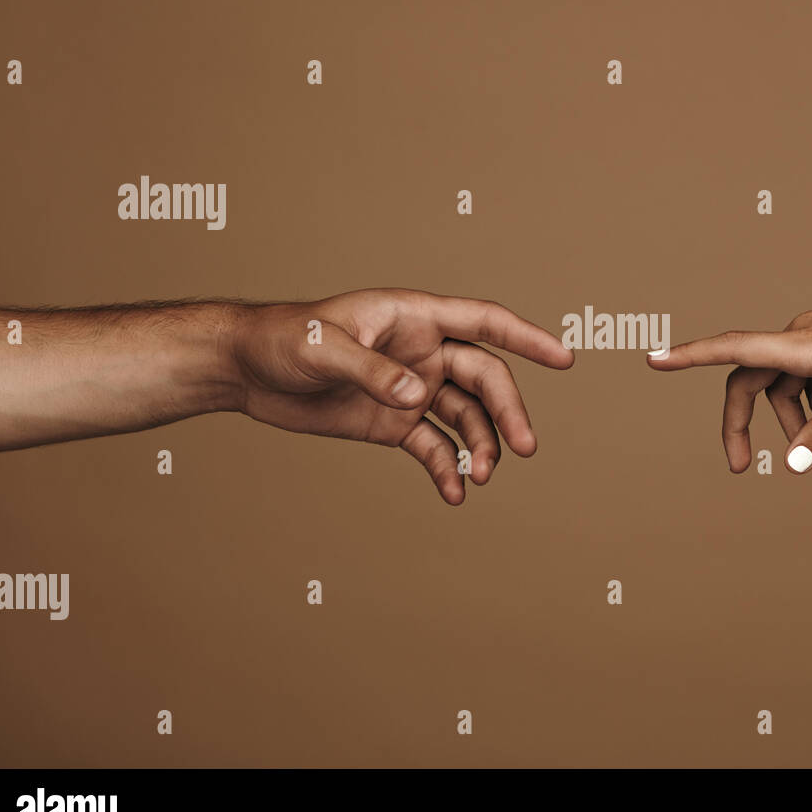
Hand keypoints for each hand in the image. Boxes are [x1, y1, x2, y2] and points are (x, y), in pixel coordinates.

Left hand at [229, 289, 573, 502]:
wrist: (247, 370)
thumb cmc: (282, 339)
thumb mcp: (322, 349)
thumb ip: (371, 369)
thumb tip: (416, 395)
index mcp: (414, 317)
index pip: (484, 322)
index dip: (527, 338)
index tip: (564, 358)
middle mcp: (422, 352)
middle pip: (484, 379)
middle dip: (506, 413)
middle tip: (522, 448)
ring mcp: (411, 388)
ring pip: (464, 417)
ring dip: (478, 447)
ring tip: (479, 478)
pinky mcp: (393, 422)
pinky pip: (432, 446)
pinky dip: (445, 469)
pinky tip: (454, 494)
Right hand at [647, 263, 811, 473]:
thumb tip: (796, 464)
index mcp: (800, 346)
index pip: (731, 350)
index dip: (688, 356)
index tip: (652, 359)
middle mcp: (797, 336)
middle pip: (749, 381)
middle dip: (742, 425)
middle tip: (742, 468)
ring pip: (783, 384)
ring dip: (793, 422)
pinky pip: (806, 375)